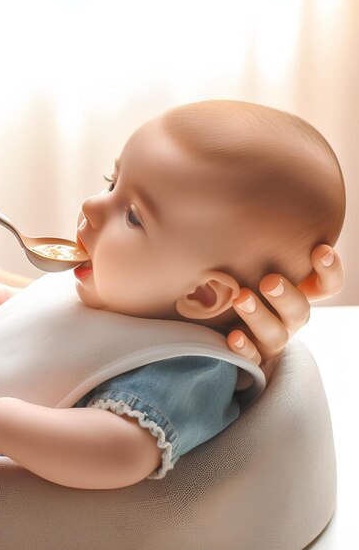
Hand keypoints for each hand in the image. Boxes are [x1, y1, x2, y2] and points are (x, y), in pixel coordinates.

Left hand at [227, 244, 343, 379]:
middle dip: (287, 294)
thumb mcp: (250, 264)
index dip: (328, 271)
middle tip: (269, 279)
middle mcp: (289, 318)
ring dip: (259, 315)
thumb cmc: (240, 284)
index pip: (326, 286)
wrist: (220, 327)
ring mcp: (271, 339)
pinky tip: (232, 337)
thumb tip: (246, 192)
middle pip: (300, 311)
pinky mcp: (250, 356)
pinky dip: (243, 348)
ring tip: (241, 297)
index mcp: (298, 295)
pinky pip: (251, 358)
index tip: (319, 249)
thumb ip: (256, 243)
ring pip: (276, 334)